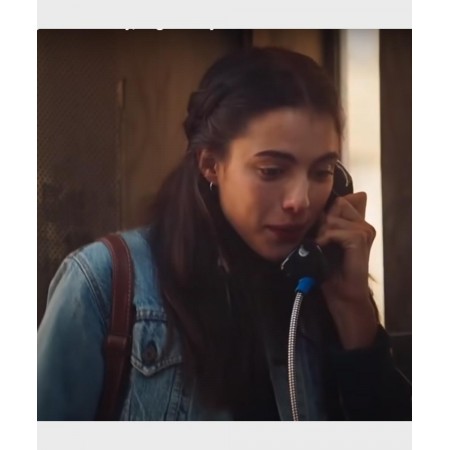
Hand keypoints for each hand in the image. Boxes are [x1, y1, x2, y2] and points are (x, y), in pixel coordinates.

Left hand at [315, 192, 378, 348]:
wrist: (342, 295)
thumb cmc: (332, 271)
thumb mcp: (325, 243)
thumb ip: (325, 225)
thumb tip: (315, 211)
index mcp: (358, 223)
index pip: (339, 201)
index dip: (326, 213)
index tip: (320, 232)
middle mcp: (364, 224)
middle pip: (337, 204)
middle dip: (323, 222)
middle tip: (321, 241)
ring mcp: (364, 231)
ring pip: (333, 218)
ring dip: (322, 233)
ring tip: (322, 248)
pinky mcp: (360, 239)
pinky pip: (335, 230)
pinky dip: (325, 239)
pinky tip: (323, 250)